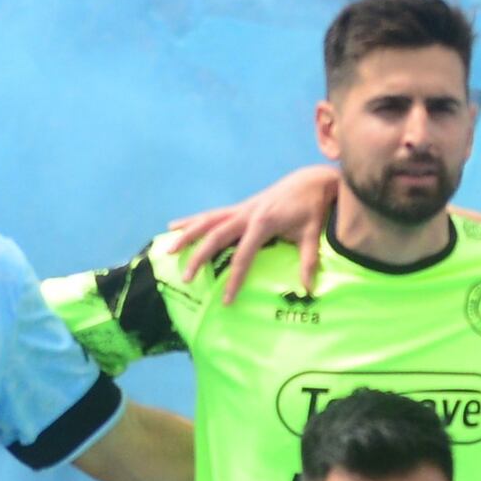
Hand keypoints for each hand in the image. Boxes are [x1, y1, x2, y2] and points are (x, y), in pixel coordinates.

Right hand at [159, 163, 342, 303]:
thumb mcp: (312, 234)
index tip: (226, 300)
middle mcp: (246, 214)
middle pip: (216, 236)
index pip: (243, 256)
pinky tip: (173, 226)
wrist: (309, 180)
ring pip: (207, 221)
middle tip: (186, 277)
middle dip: (199, 257)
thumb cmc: (311, 208)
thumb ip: (307, 261)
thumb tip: (308, 289)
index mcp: (263, 222)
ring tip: (168, 250)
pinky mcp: (239, 207)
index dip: (234, 279)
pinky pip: (211, 215)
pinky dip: (192, 221)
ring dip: (186, 235)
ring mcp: (240, 209)